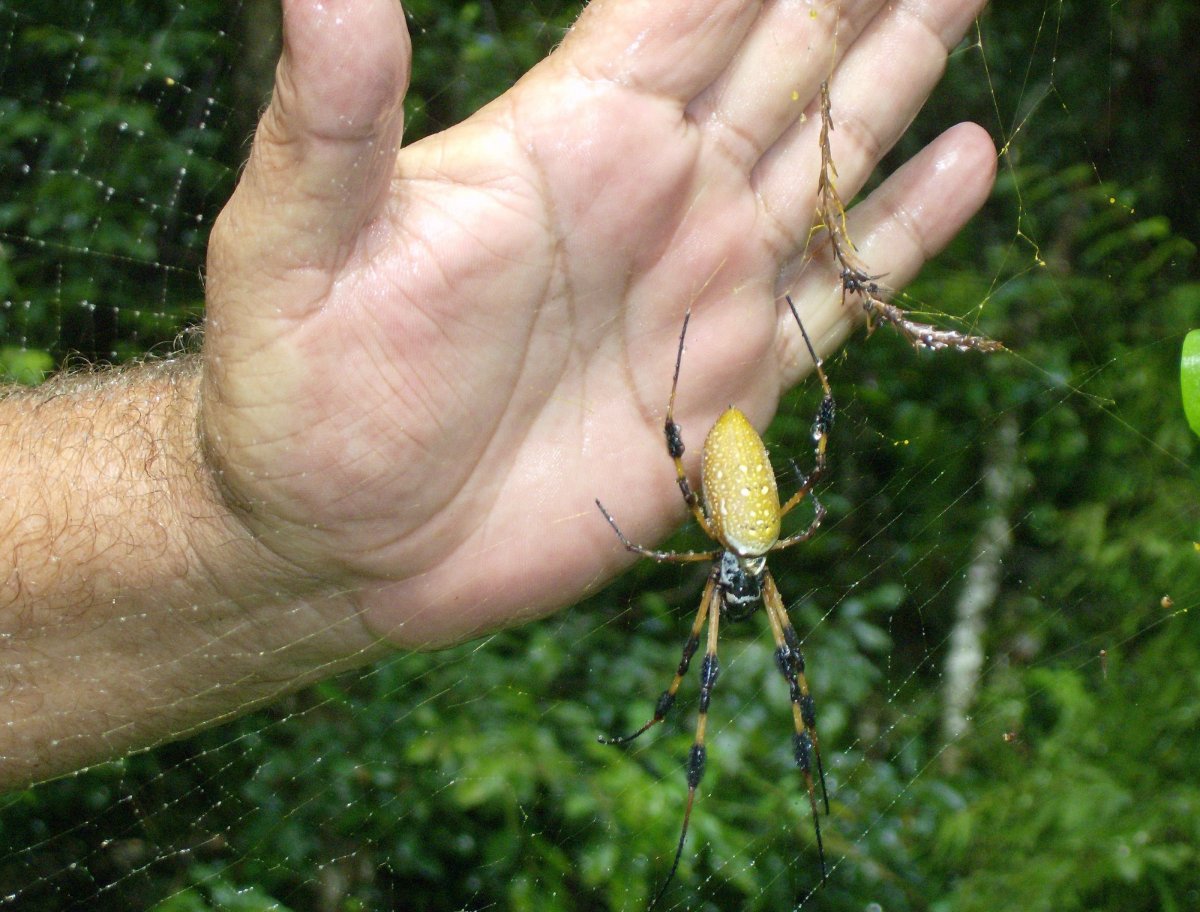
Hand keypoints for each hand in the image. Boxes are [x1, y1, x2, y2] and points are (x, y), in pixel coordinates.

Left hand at [203, 0, 994, 646]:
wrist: (344, 537)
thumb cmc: (301, 391)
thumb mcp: (296, 248)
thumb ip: (332, 117)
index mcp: (574, 136)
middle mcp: (657, 192)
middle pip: (793, 49)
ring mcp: (701, 286)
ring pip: (833, 151)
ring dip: (907, 63)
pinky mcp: (726, 385)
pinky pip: (837, 293)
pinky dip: (905, 232)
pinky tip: (967, 159)